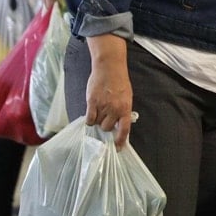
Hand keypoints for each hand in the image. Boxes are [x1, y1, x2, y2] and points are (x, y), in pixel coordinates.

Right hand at [85, 34, 132, 148]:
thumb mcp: (126, 96)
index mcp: (126, 108)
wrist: (110, 67)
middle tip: (104, 116)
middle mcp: (115, 109)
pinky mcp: (92, 103)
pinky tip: (91, 112)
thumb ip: (123, 110)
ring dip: (97, 120)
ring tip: (99, 109)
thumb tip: (119, 123)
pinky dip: (89, 118)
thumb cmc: (119, 81)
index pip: (124, 129)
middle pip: (107, 128)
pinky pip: (89, 119)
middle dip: (105, 125)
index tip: (118, 148)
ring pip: (97, 123)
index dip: (121, 140)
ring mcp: (103, 106)